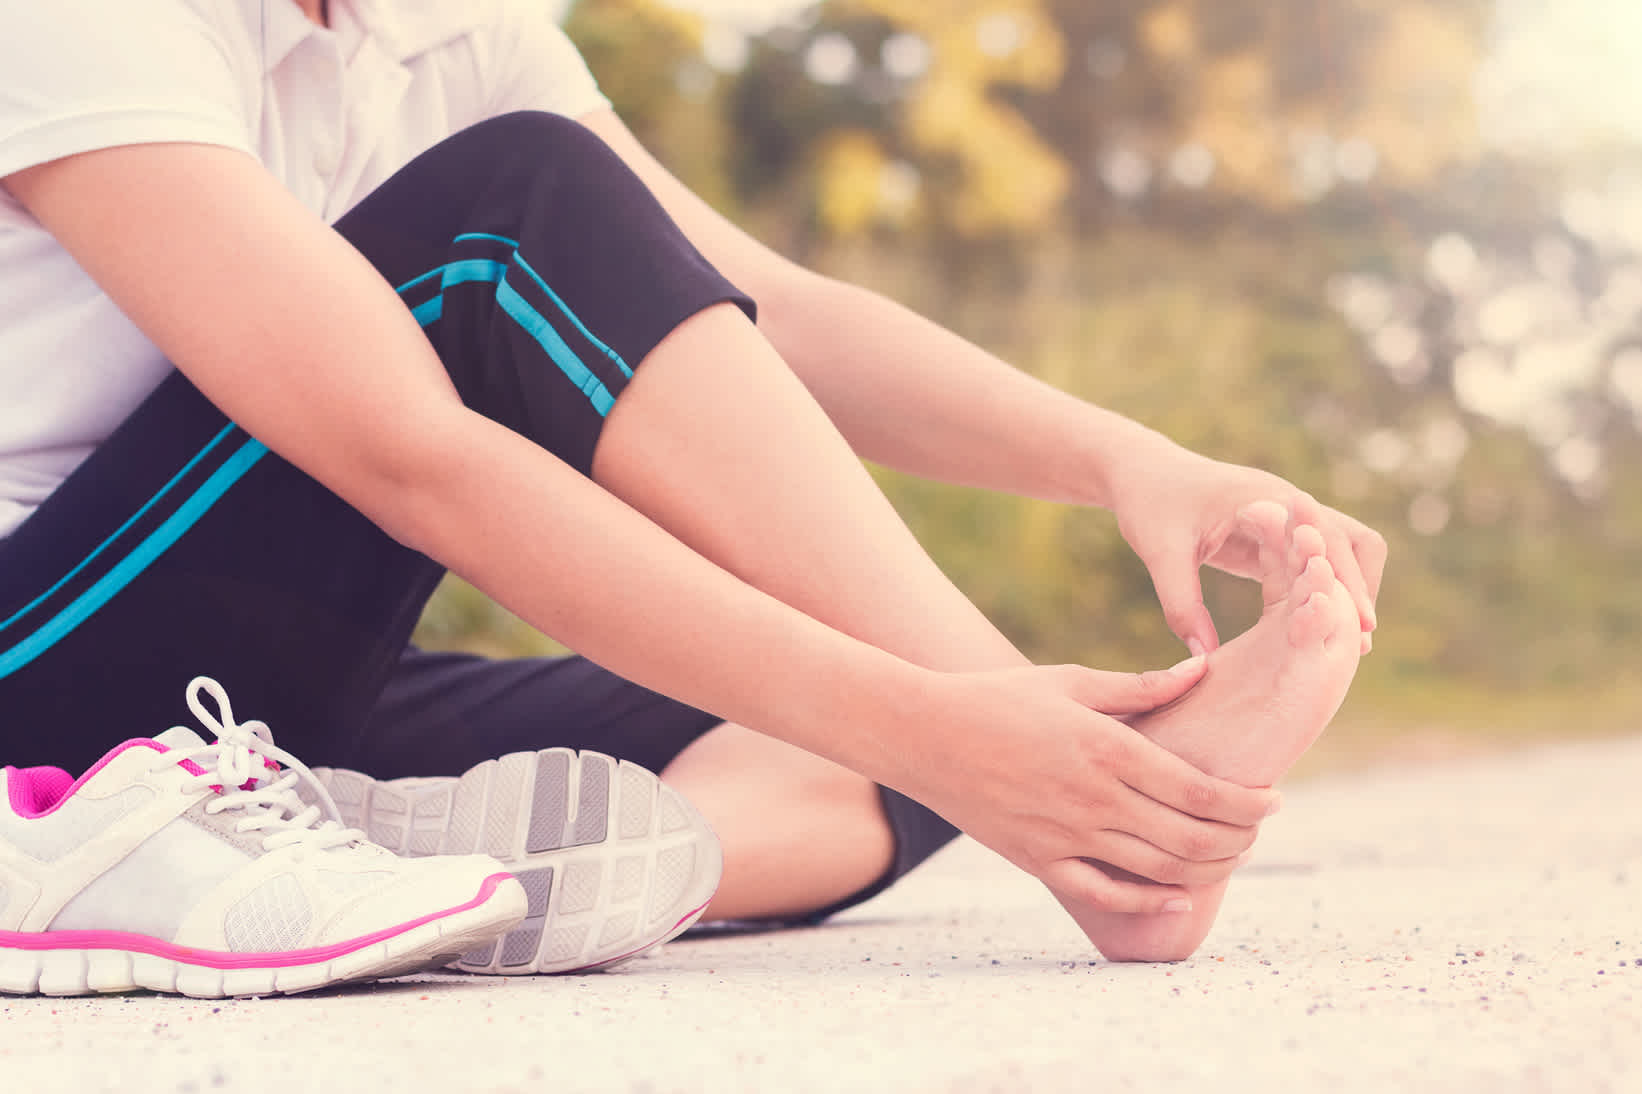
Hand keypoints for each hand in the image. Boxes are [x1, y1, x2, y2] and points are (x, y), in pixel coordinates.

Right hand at [897, 659, 1281, 914]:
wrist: (924, 735)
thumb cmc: (998, 699)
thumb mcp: (1070, 682)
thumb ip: (1140, 686)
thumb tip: (1199, 670)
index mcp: (1109, 750)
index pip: (1201, 792)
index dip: (1248, 803)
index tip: (1273, 800)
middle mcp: (1095, 800)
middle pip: (1192, 838)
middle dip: (1240, 839)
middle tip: (1258, 829)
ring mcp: (1068, 836)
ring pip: (1159, 871)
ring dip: (1208, 868)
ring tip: (1230, 855)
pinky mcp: (1041, 861)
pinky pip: (1106, 895)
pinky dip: (1149, 904)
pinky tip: (1177, 898)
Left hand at [1107, 439, 1385, 654]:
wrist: (1141, 474)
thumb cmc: (1149, 506)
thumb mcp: (1160, 554)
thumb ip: (1181, 604)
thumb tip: (1203, 657)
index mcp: (1265, 499)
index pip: (1328, 537)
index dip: (1346, 581)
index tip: (1361, 626)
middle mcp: (1286, 503)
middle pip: (1354, 540)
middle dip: (1360, 587)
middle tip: (1360, 640)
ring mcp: (1285, 518)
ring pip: (1342, 549)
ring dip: (1347, 588)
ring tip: (1349, 641)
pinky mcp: (1274, 535)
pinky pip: (1314, 560)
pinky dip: (1323, 589)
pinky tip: (1319, 627)